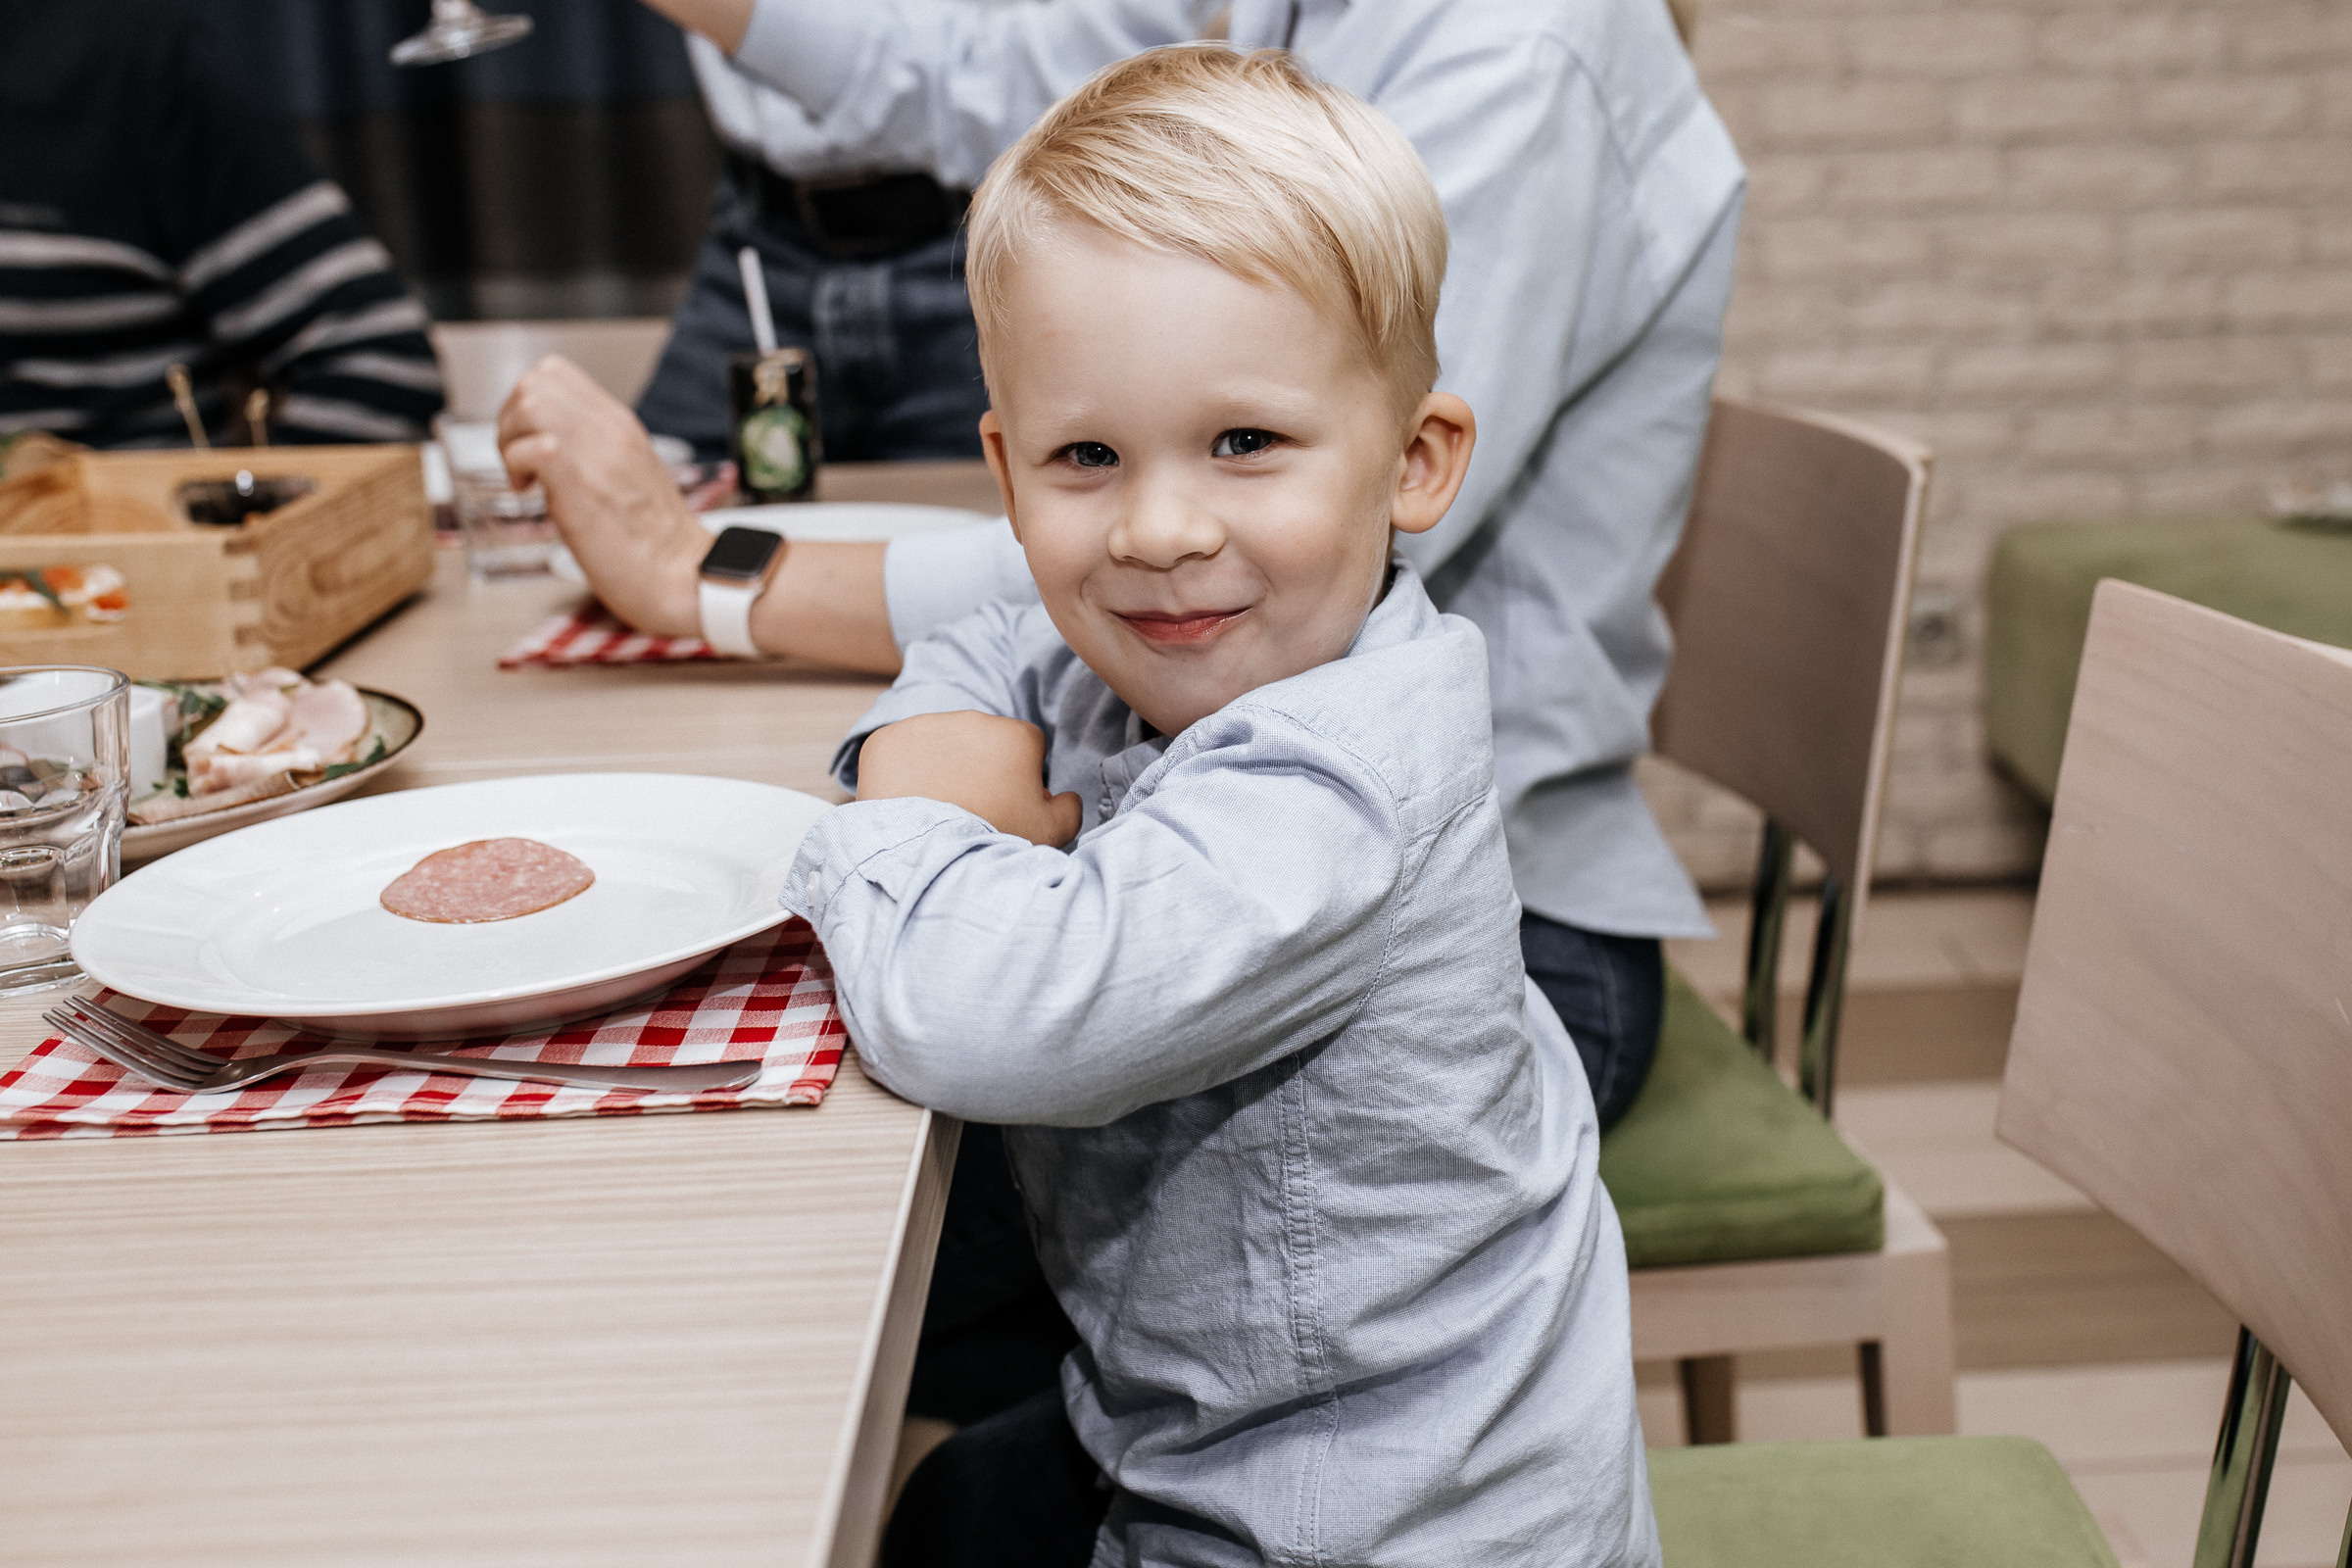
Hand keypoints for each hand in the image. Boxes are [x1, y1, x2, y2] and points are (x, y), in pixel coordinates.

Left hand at [497, 356, 706, 637]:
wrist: (686, 579)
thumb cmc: (656, 544)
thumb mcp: (630, 476)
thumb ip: (596, 453)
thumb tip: (553, 450)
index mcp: (621, 426)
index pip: (555, 373)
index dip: (526, 405)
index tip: (530, 445)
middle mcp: (612, 431)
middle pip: (534, 382)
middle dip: (511, 421)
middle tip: (522, 464)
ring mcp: (599, 455)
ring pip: (529, 403)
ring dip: (511, 441)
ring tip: (526, 479)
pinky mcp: (583, 486)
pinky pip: (535, 447)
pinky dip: (518, 467)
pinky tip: (531, 496)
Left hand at [856, 712, 1082, 847]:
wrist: (926, 853)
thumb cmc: (992, 840)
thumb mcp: (1051, 832)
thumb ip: (1069, 808)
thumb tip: (1068, 797)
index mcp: (1016, 735)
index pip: (1026, 748)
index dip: (1019, 777)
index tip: (1007, 805)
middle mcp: (971, 719)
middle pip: (981, 742)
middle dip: (979, 767)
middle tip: (969, 809)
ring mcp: (925, 726)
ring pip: (938, 744)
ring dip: (940, 766)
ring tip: (936, 809)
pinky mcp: (886, 740)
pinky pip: (898, 752)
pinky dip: (902, 772)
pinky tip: (907, 802)